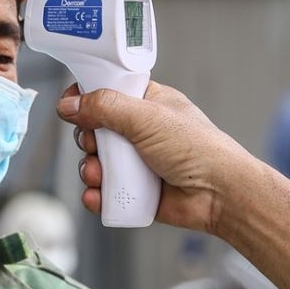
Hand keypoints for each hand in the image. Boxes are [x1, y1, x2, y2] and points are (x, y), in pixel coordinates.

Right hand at [57, 81, 261, 233]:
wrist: (220, 194)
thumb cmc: (197, 149)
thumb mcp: (147, 117)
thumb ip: (105, 107)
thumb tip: (69, 104)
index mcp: (148, 104)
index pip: (108, 92)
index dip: (87, 97)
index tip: (71, 104)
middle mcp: (141, 132)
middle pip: (95, 130)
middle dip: (88, 139)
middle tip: (95, 143)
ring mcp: (138, 163)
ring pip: (96, 163)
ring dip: (90, 169)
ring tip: (100, 174)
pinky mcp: (136, 191)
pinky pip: (105, 192)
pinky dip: (96, 195)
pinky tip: (97, 195)